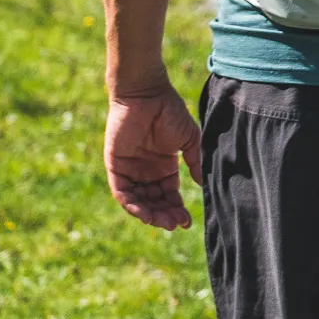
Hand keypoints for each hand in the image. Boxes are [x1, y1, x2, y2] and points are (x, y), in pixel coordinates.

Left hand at [105, 86, 202, 228]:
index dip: (177, 209)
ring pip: (137, 200)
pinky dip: (132, 204)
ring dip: (149, 214)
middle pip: (154, 201)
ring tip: (162, 222)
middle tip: (175, 225)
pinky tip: (145, 212)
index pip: (169, 195)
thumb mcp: (189, 138)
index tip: (187, 222)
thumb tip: (202, 184)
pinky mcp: (115, 166)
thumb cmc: (170, 111)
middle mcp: (145, 171)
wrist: (147, 94)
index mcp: (163, 166)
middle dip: (164, 215)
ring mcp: (130, 170)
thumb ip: (194, 161)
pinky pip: (122, 191)